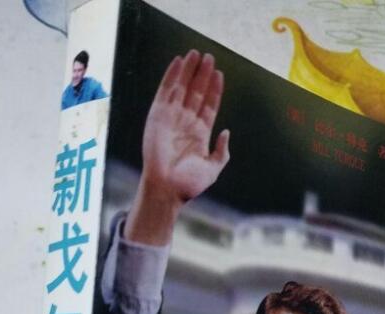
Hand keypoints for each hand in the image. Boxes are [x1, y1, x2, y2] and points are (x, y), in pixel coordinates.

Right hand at [125, 50, 229, 244]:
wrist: (167, 188)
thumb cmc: (188, 184)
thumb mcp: (212, 169)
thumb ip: (222, 152)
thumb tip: (226, 133)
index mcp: (199, 134)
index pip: (208, 106)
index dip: (214, 90)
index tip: (220, 74)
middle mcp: (185, 123)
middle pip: (196, 93)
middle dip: (203, 75)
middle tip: (210, 57)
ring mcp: (171, 118)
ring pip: (182, 88)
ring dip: (189, 71)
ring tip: (197, 54)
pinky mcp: (158, 115)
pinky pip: (165, 90)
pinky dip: (171, 75)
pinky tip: (179, 61)